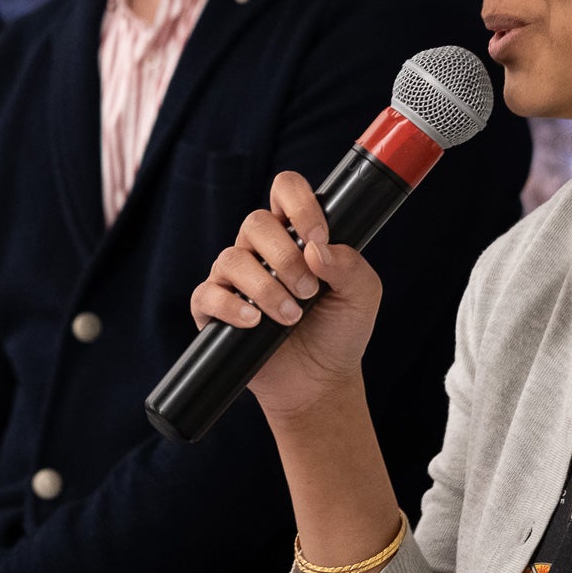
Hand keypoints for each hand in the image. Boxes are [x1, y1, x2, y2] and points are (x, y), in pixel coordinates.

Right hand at [190, 170, 386, 422]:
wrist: (318, 383)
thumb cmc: (339, 331)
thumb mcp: (362, 295)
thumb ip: (350, 265)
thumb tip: (317, 249)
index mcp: (295, 234)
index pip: (285, 190)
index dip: (299, 204)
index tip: (318, 237)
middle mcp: (260, 249)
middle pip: (255, 222)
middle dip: (285, 258)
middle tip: (309, 291)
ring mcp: (233, 278)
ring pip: (232, 258)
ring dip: (266, 288)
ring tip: (291, 316)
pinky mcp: (213, 309)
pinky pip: (208, 294)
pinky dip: (232, 306)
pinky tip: (254, 321)